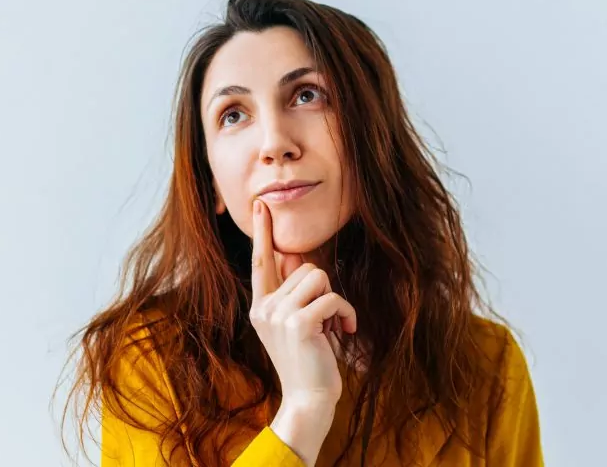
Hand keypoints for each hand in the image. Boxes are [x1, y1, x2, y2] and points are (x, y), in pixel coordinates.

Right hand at [249, 200, 357, 465]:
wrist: (309, 399)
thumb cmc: (310, 361)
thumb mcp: (298, 322)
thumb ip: (294, 292)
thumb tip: (295, 253)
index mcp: (260, 306)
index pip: (261, 261)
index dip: (262, 232)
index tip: (261, 206)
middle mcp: (264, 307)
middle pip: (305, 266)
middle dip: (324, 289)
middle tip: (324, 322)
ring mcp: (278, 315)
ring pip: (319, 277)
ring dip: (335, 302)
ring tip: (331, 328)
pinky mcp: (299, 323)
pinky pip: (333, 298)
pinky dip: (346, 315)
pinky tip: (343, 333)